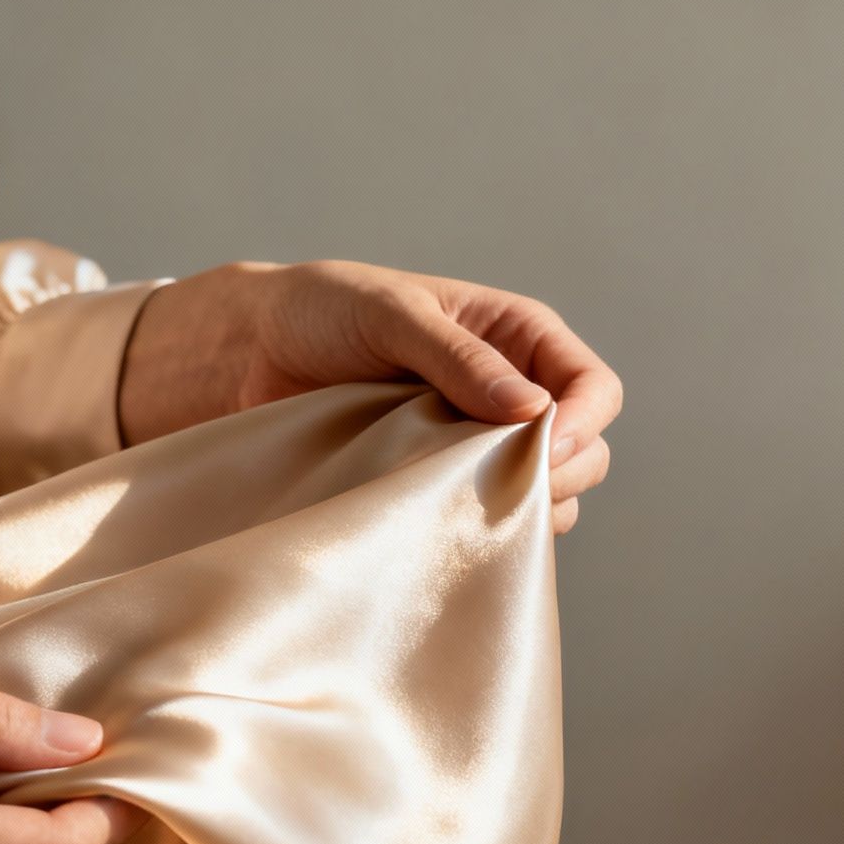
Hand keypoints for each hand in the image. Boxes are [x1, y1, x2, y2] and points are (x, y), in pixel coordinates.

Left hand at [118, 260, 622, 533]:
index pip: (593, 389)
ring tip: (453, 500)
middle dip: (556, 475)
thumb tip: (532, 412)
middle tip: (495, 486)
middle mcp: (510, 395)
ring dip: (514, 510)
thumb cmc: (325, 311)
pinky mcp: (435, 486)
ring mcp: (475, 447)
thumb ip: (460, 360)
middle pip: (583, 454)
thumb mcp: (393, 316)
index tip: (541, 449)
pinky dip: (474, 532)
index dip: (582, 424)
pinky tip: (435, 525)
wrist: (250, 350)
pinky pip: (482, 523)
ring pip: (540, 498)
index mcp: (518, 338)